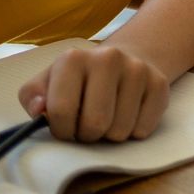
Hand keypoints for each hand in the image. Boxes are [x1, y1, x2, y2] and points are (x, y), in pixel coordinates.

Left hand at [19, 46, 172, 141]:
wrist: (123, 61)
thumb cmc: (77, 80)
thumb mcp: (46, 83)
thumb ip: (33, 97)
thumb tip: (39, 109)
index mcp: (74, 58)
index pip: (61, 111)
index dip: (61, 130)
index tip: (64, 127)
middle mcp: (108, 57)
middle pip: (95, 124)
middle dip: (87, 135)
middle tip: (86, 127)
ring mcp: (138, 69)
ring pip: (120, 131)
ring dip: (110, 136)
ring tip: (107, 119)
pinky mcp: (160, 83)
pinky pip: (143, 129)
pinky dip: (133, 132)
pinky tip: (128, 115)